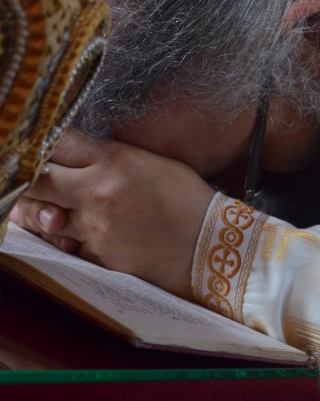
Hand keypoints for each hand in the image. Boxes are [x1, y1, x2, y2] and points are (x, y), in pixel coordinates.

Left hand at [9, 129, 214, 298]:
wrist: (210, 244)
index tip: (41, 146)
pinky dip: (69, 241)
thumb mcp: (150, 162)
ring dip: (43, 213)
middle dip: (29, 179)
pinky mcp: (99, 258)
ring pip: (45, 219)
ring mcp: (95, 229)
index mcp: (114, 161)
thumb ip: (108, 156)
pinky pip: (68, 247)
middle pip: (37, 182)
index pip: (58, 142)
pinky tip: (81, 235)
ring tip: (54, 209)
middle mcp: (98, 193)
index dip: (43, 143)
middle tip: (33, 178)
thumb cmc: (186, 198)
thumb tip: (75, 154)